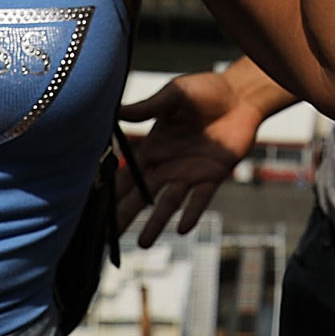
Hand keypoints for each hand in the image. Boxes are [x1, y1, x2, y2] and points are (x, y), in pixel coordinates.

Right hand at [115, 72, 267, 248]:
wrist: (241, 95)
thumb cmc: (204, 91)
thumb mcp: (174, 95)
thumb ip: (148, 108)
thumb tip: (116, 111)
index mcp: (153, 148)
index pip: (126, 174)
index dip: (111, 191)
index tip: (93, 209)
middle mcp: (167, 165)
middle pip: (141, 196)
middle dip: (124, 215)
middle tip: (106, 239)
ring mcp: (189, 173)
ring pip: (167, 203)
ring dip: (156, 223)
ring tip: (142, 245)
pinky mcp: (212, 176)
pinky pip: (200, 199)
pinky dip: (192, 212)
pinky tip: (183, 228)